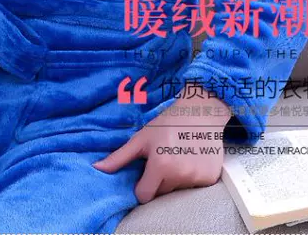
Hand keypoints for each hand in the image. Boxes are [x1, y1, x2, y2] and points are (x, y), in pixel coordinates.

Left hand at [92, 85, 232, 203]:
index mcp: (161, 166)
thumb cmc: (167, 123)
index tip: (145, 172)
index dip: (142, 185)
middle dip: (158, 181)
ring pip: (177, 190)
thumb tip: (97, 168)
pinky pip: (194, 187)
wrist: (201, 112)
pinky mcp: (210, 179)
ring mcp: (197, 178)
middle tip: (163, 159)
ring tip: (177, 156)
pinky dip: (191, 177)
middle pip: (161, 193)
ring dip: (175, 179)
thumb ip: (120, 157)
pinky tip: (190, 159)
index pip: (144, 195)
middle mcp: (180, 175)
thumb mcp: (142, 138)